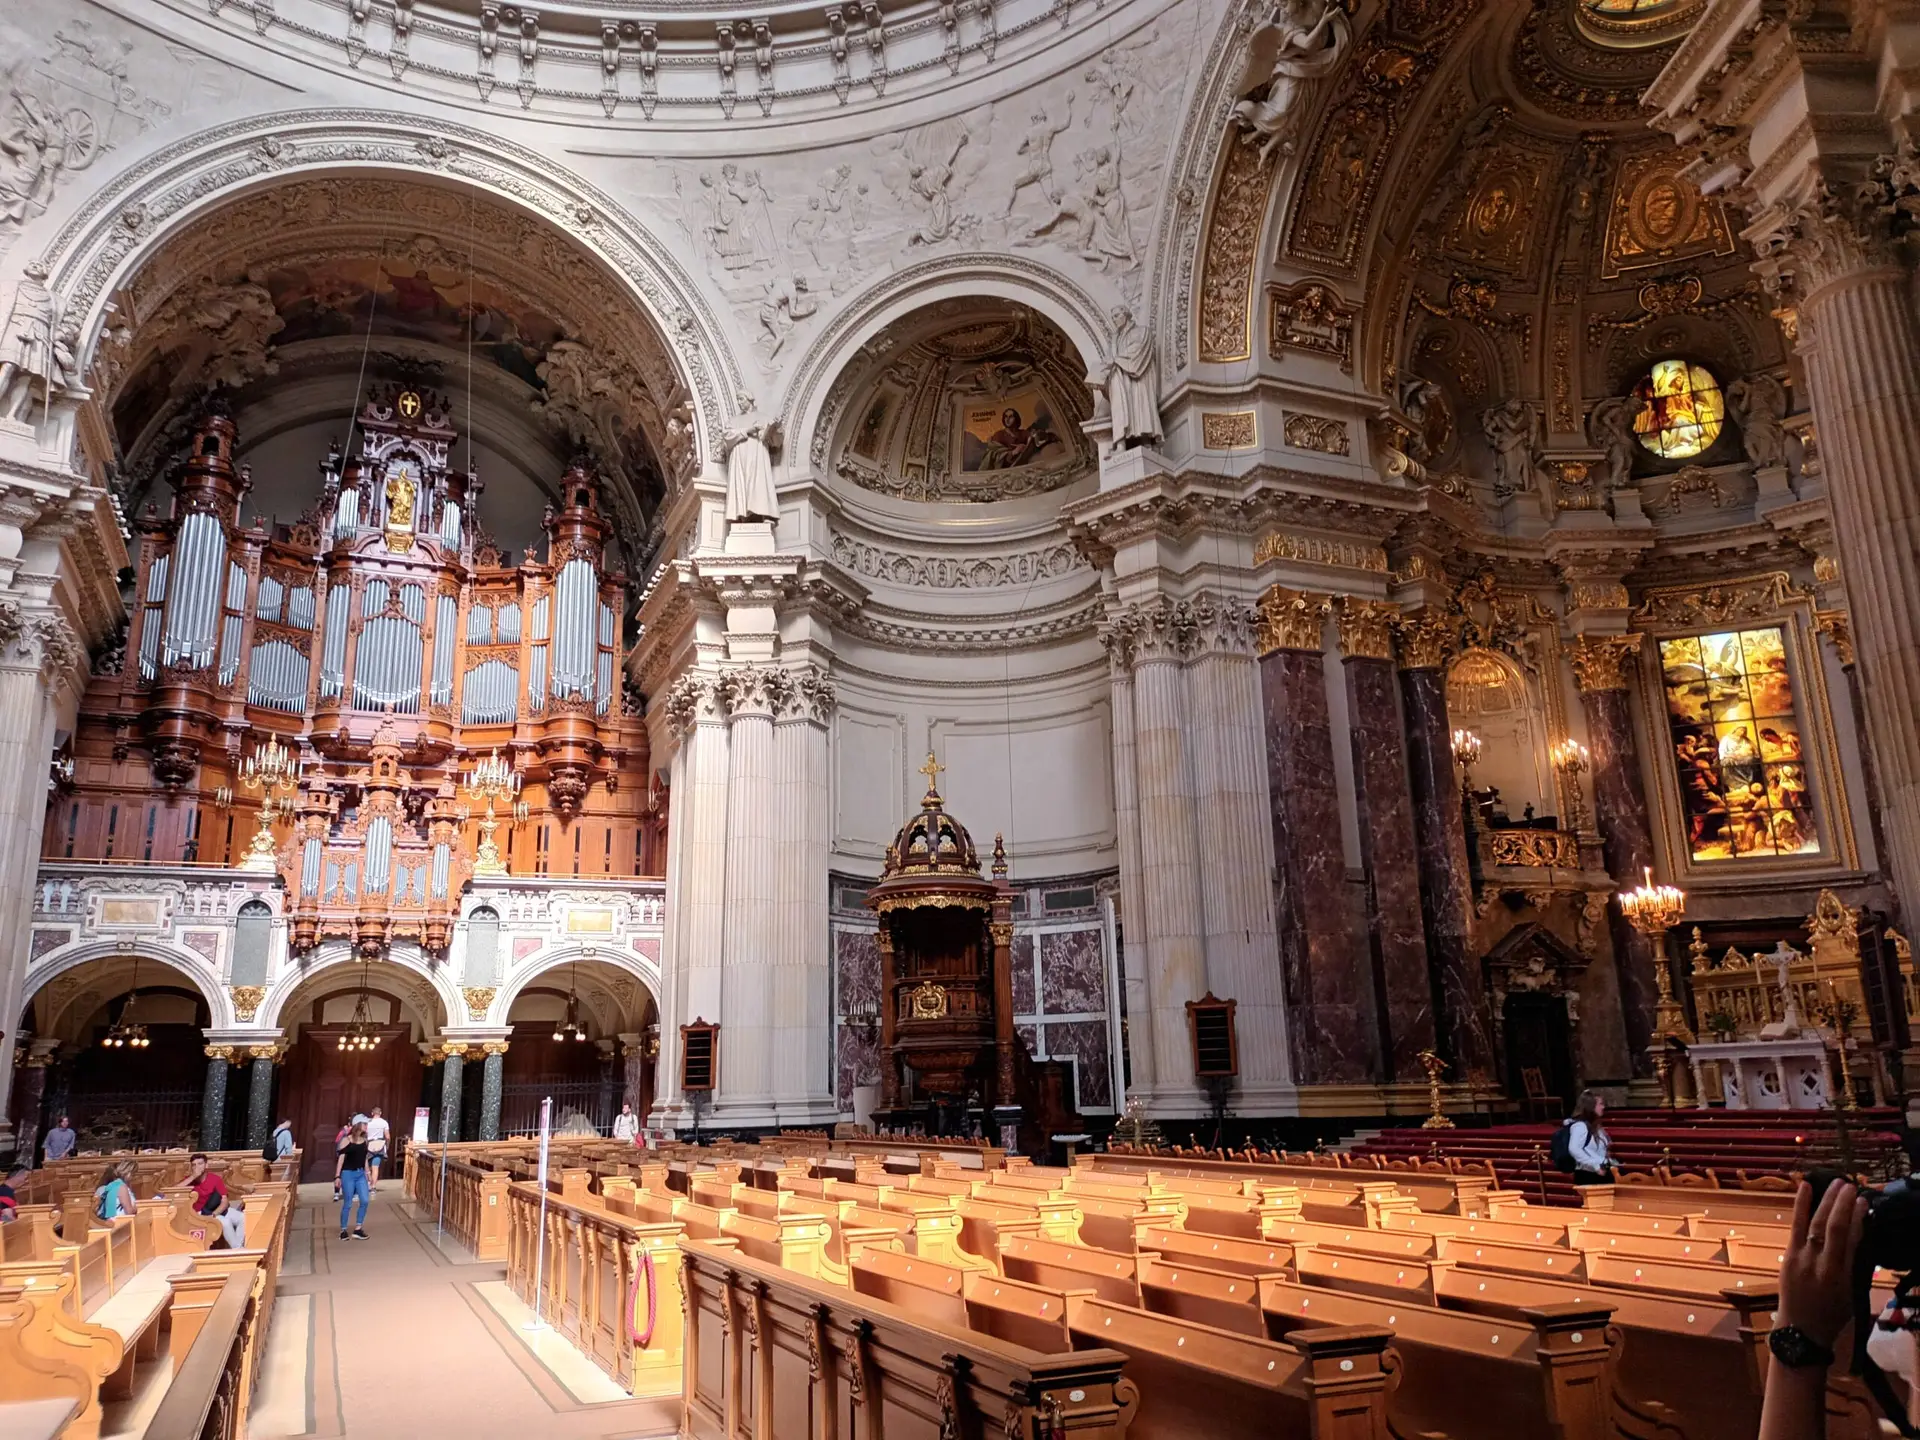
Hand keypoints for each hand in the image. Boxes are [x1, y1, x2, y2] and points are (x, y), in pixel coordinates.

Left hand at [1779, 1178, 1867, 1348]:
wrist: (1800, 1331)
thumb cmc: (1832, 1314)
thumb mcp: (1850, 1292)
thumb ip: (1853, 1264)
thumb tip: (1858, 1232)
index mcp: (1840, 1276)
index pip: (1849, 1240)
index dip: (1857, 1218)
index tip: (1864, 1201)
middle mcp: (1819, 1265)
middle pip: (1832, 1227)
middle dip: (1842, 1204)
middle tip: (1852, 1185)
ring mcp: (1800, 1259)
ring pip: (1815, 1223)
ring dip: (1825, 1200)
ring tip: (1837, 1182)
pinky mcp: (1787, 1256)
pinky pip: (1795, 1226)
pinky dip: (1801, 1205)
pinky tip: (1805, 1187)